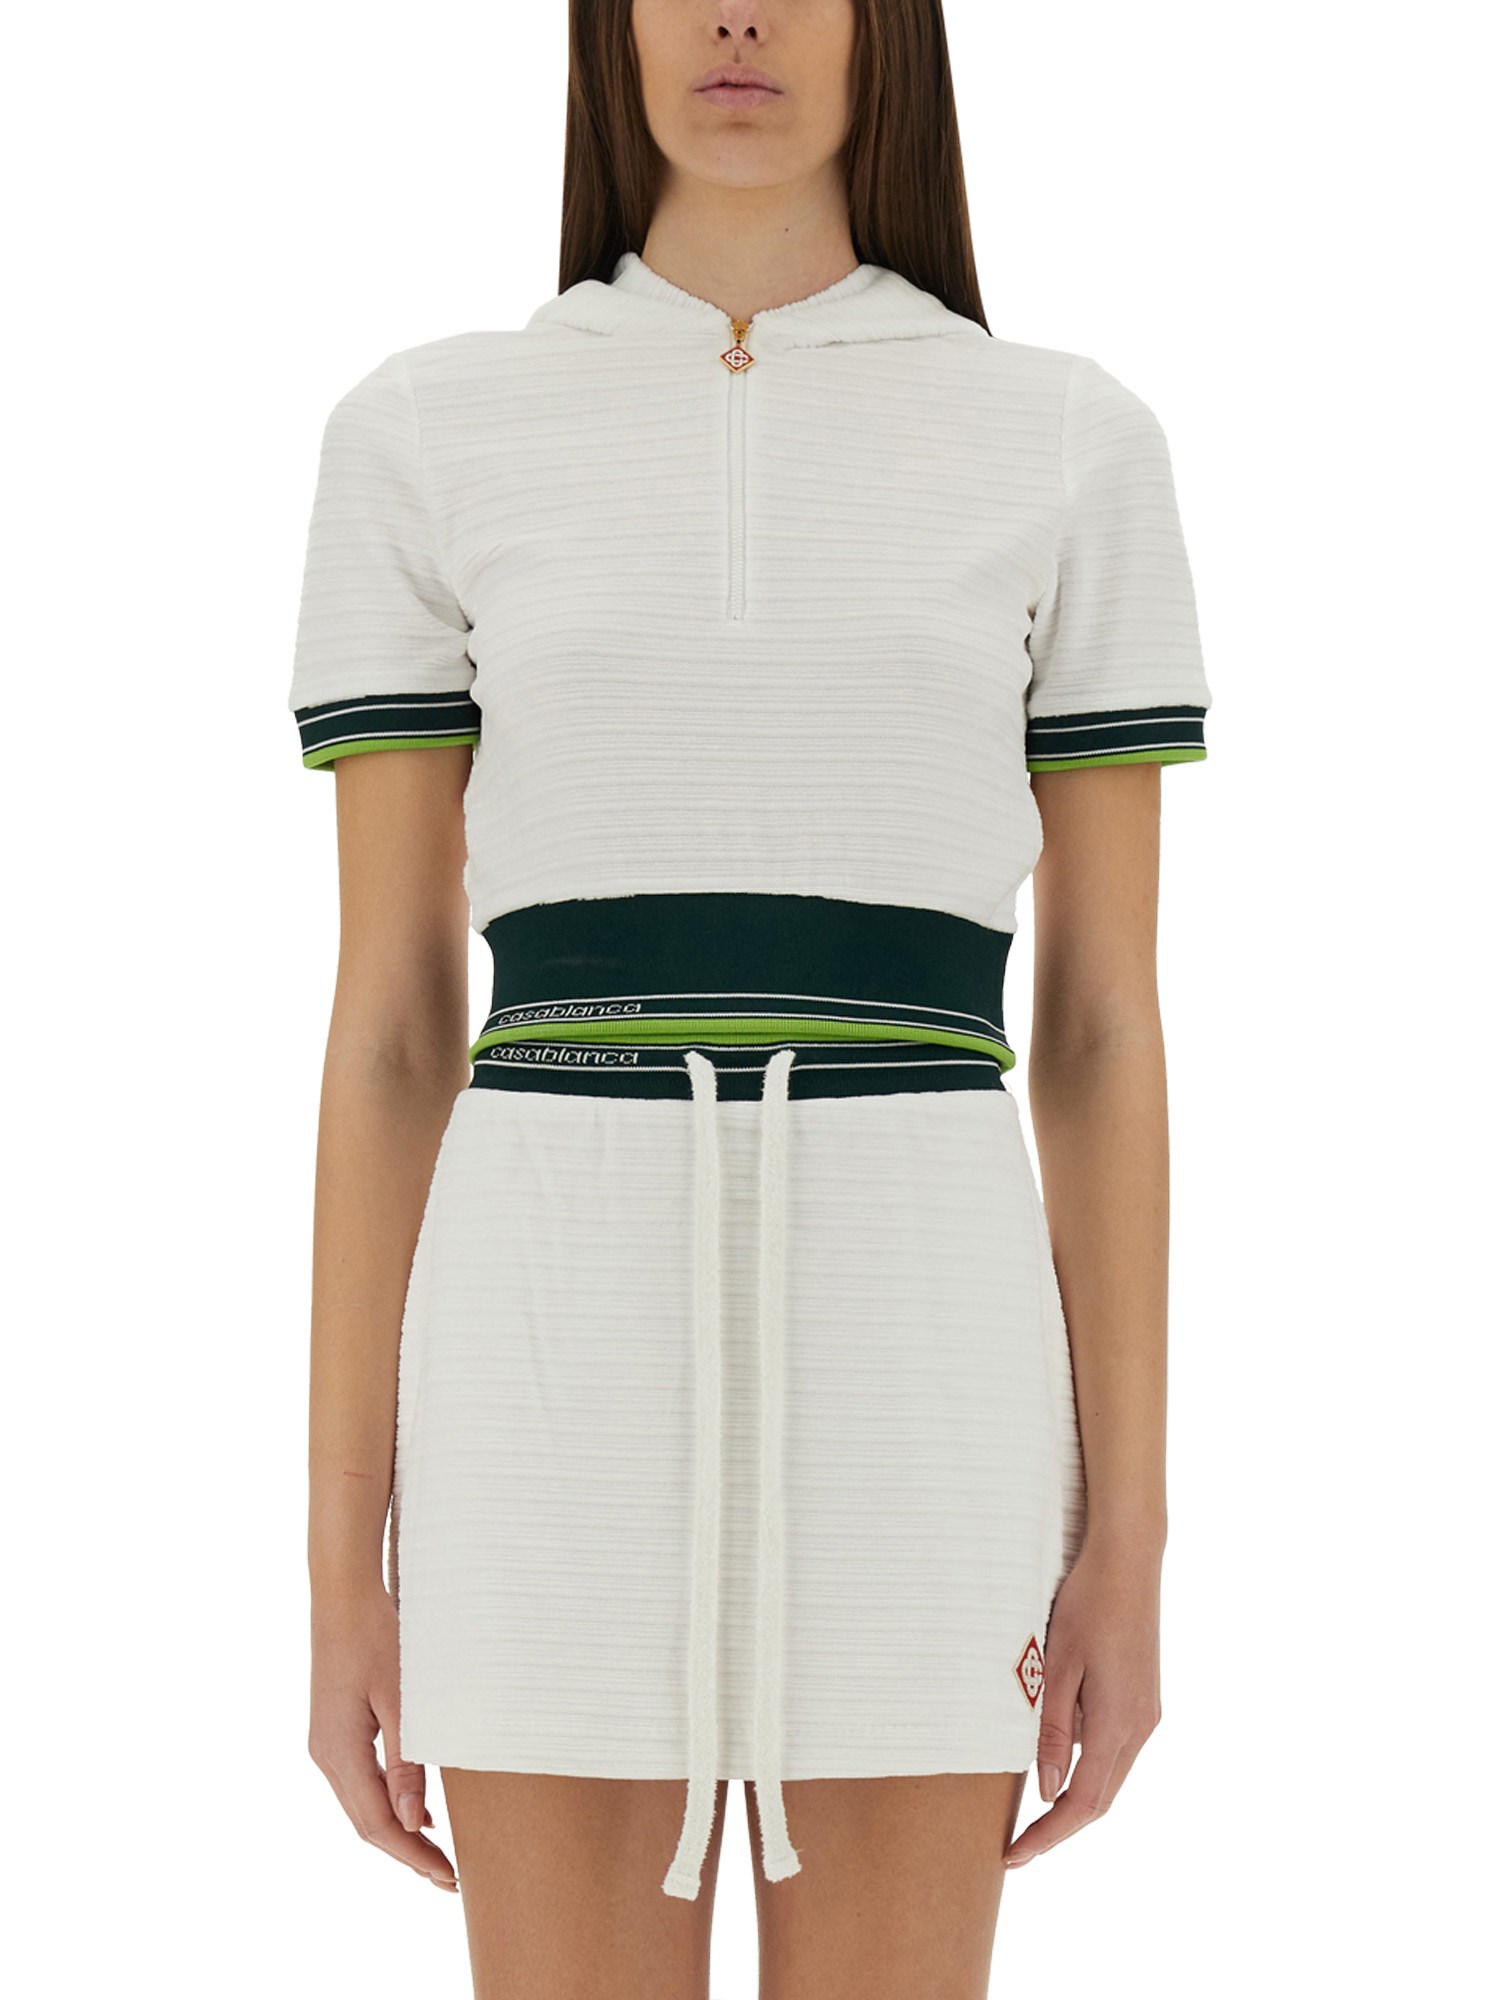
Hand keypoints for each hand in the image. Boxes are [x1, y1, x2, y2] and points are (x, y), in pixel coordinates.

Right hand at [308, 1581, 457, 1890]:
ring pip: (362, 1804)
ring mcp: (327, 1743)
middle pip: (366, 1822)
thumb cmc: (377, 1635)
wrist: (344, 1592)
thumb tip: (414, 1823)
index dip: (412, 1856)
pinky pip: (360, 1780)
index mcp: (339, 1752)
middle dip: (407, 1853)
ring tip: (437, 1853)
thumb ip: (406, 1761)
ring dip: (397, 1830)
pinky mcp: (335, 1729)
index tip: (447, 1877)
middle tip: (449, 1877)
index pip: (377, 1824)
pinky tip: (417, 1809)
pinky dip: (388, 1802)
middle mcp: (326, 1755)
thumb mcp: (402, 1698)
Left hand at [1003, 1529, 1163, 1868]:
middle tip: (1018, 1845)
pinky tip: (1056, 1753)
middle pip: (1101, 1797)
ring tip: (1029, 1809)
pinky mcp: (1142, 1697)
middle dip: (1059, 1825)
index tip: (1016, 1855)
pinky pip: (1113, 1746)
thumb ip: (1052, 1731)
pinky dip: (1085, 1762)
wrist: (1128, 1561)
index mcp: (1119, 1725)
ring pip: (1108, 1773)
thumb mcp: (1056, 1667)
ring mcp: (1146, 1713)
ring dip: (1073, 1794)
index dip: (1049, 1835)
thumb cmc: (1087, 1605)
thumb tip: (1046, 1788)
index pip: (1084, 1803)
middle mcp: (1140, 1727)